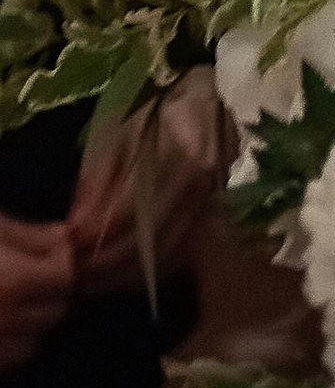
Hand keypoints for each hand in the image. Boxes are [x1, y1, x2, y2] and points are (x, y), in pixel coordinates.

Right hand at [0, 213, 73, 368]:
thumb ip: (25, 234)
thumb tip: (62, 237)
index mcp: (14, 283)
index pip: (64, 279)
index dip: (59, 262)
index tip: (47, 252)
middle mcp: (6, 321)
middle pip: (55, 311)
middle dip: (50, 292)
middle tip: (31, 275)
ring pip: (34, 341)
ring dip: (32, 322)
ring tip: (13, 300)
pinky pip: (10, 360)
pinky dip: (11, 345)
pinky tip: (1, 324)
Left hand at [67, 79, 219, 299]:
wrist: (206, 106)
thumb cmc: (157, 113)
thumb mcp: (119, 132)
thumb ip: (97, 178)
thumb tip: (75, 227)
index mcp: (178, 153)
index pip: (130, 210)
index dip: (95, 233)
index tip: (69, 246)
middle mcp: (200, 184)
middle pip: (147, 240)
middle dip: (106, 263)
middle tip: (75, 273)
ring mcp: (211, 204)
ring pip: (163, 255)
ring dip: (124, 275)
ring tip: (92, 281)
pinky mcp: (212, 218)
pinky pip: (177, 256)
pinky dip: (147, 273)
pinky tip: (120, 277)